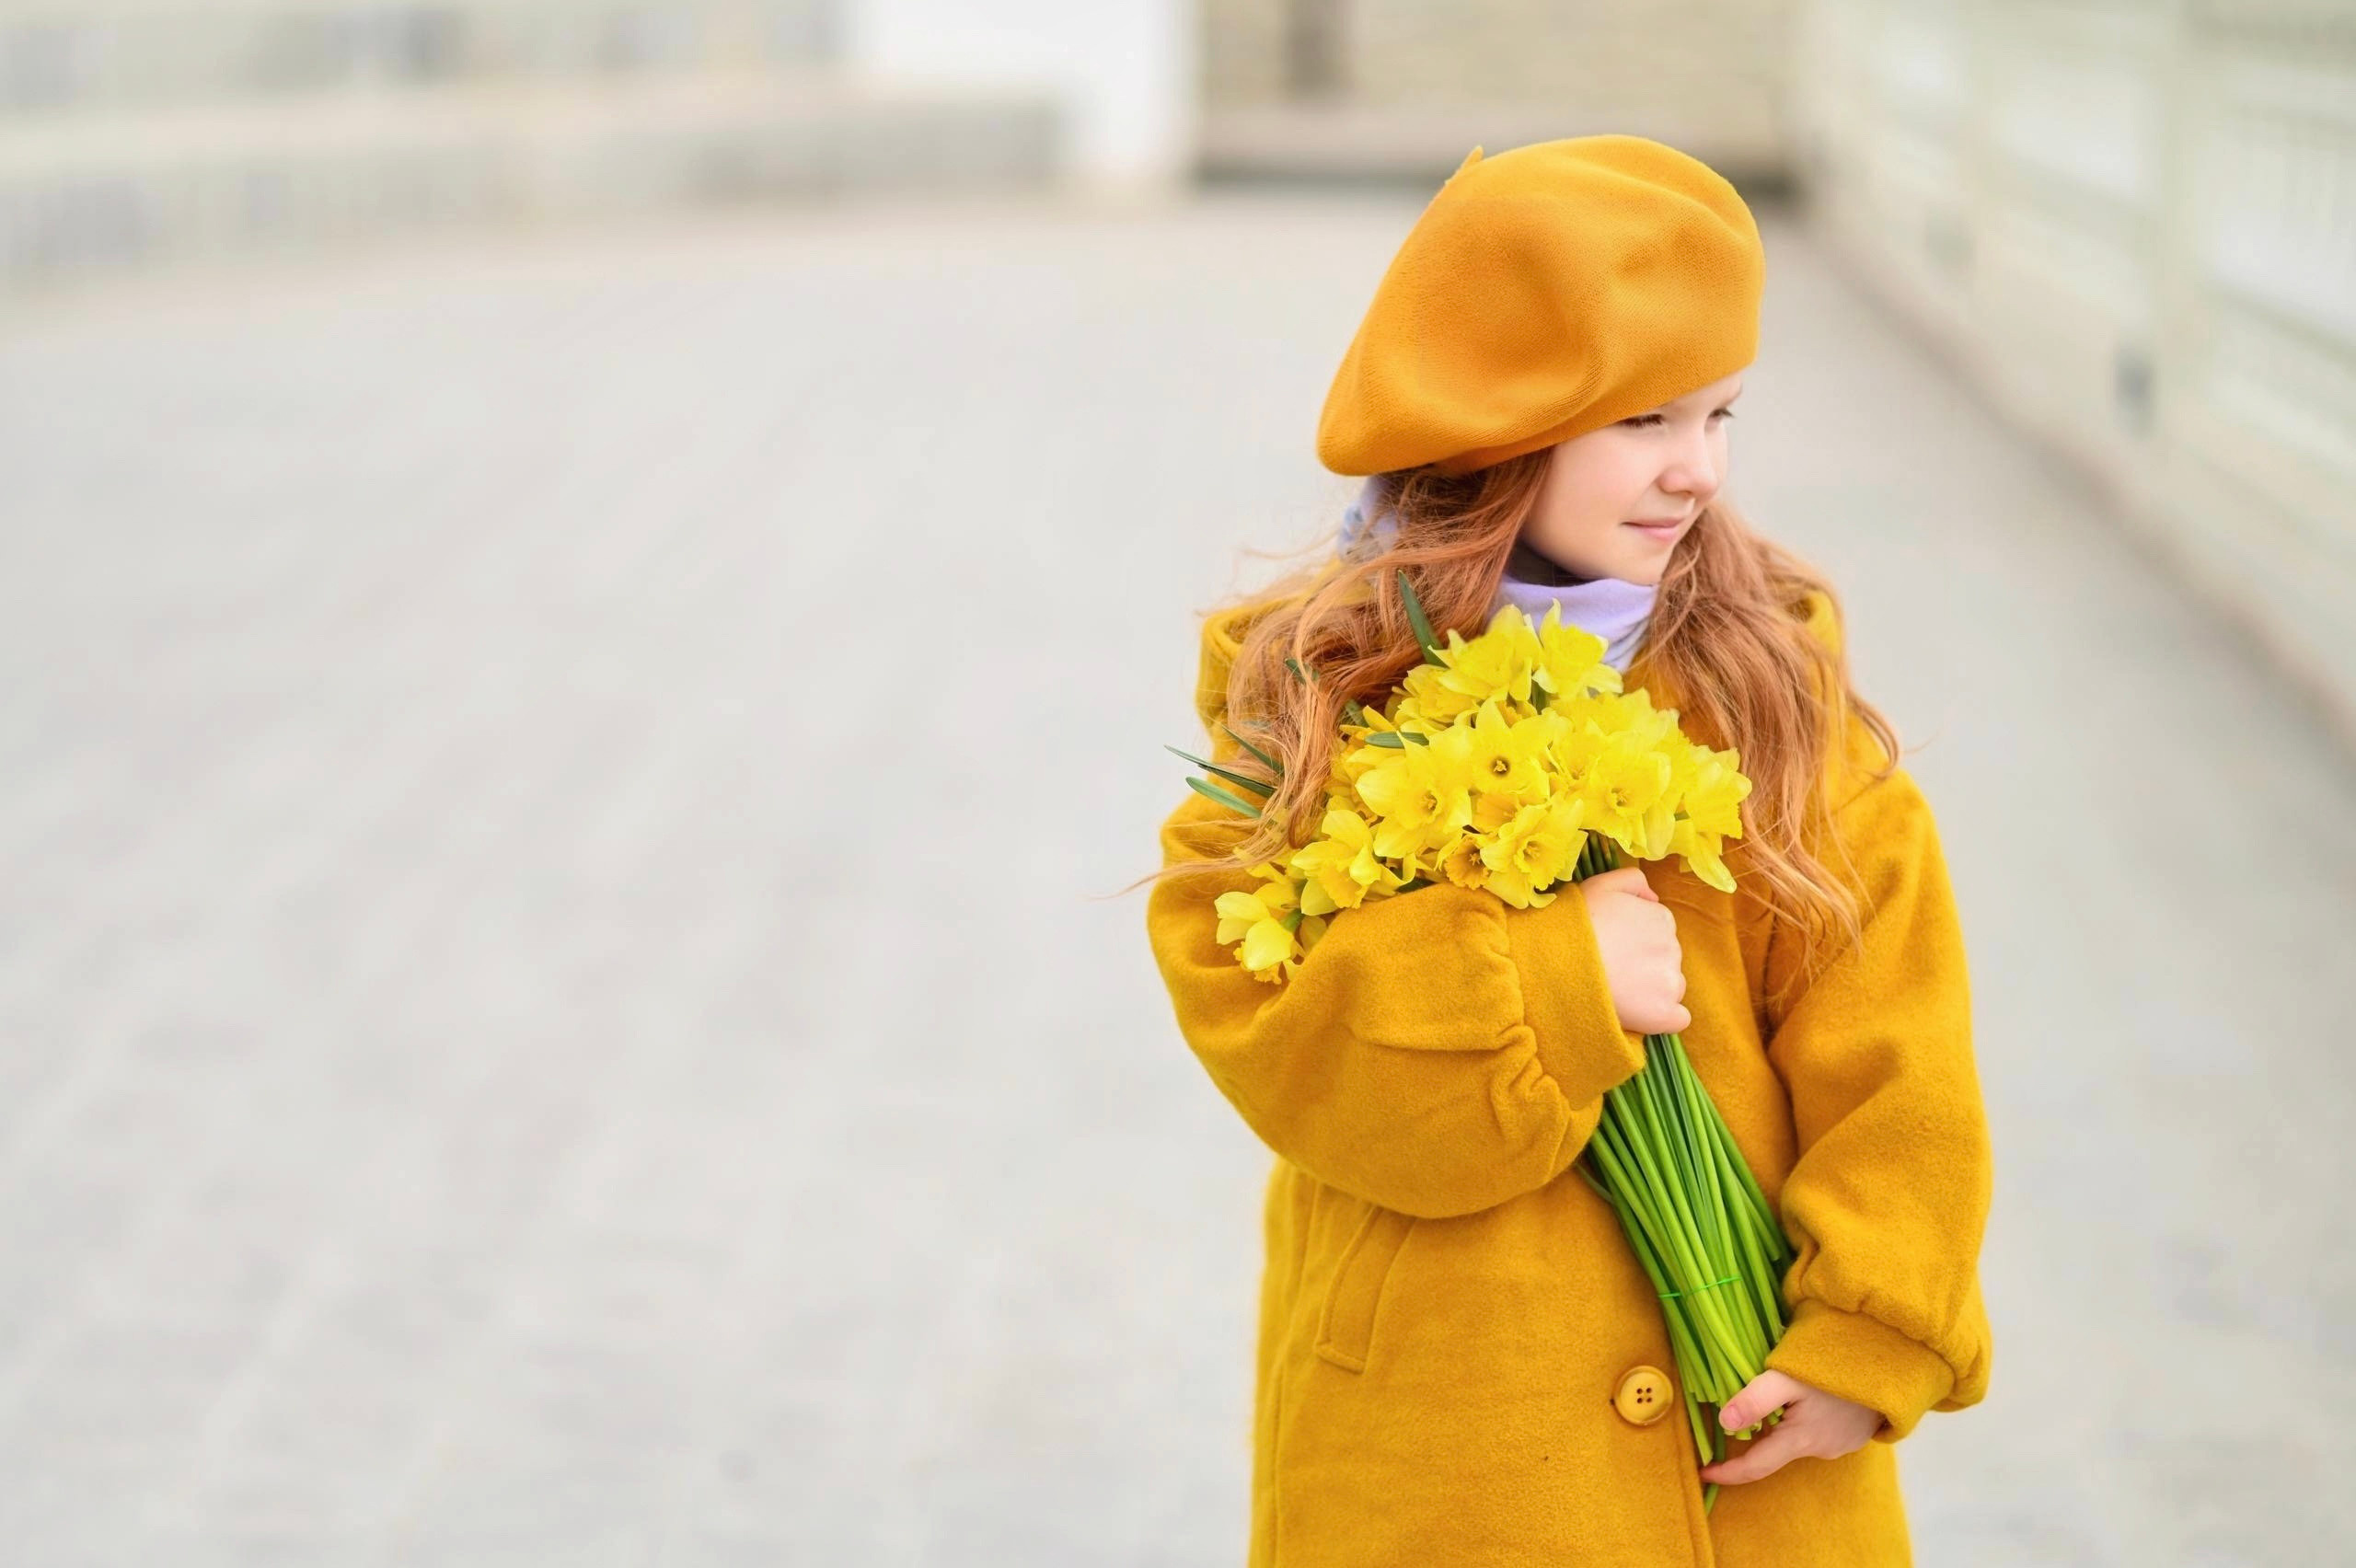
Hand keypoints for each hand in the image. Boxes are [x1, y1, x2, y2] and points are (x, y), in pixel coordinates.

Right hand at [1579, 867, 1690, 1034]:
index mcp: (1661, 918)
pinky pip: (1677, 1019)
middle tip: (1610, 969)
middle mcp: (1672, 947)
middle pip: (1665, 959)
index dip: (1635, 942)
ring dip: (1650, 991)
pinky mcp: (1665, 1014)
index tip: (1613, 948)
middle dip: (1643, 965)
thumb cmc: (1574, 924)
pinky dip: (1661, 1017)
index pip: (1658, 933)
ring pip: (1671, 987)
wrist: (1556, 966)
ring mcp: (1671, 982)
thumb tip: (1653, 898)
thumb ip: (1633, 880)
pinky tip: (1638, 1014)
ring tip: (1616, 990)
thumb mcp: (1600, 885)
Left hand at [1696, 1370, 1882, 1485]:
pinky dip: (1805, 1420)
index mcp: (1800, 1440)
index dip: (1728, 1472)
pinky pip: (1819, 1432)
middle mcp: (1820, 1449)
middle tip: (1734, 1423)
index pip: (1755, 1467)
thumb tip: (1723, 1422)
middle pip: (1776, 1452)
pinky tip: (1808, 1400)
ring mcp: (1840, 1443)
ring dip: (1783, 1426)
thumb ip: (1755, 1399)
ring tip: (1776, 1401)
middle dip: (1753, 1443)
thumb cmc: (1837, 1368)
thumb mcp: (1789, 1377)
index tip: (1704, 1473)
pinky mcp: (1855, 1433)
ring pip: (1798, 1440)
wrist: (1892, 1364)